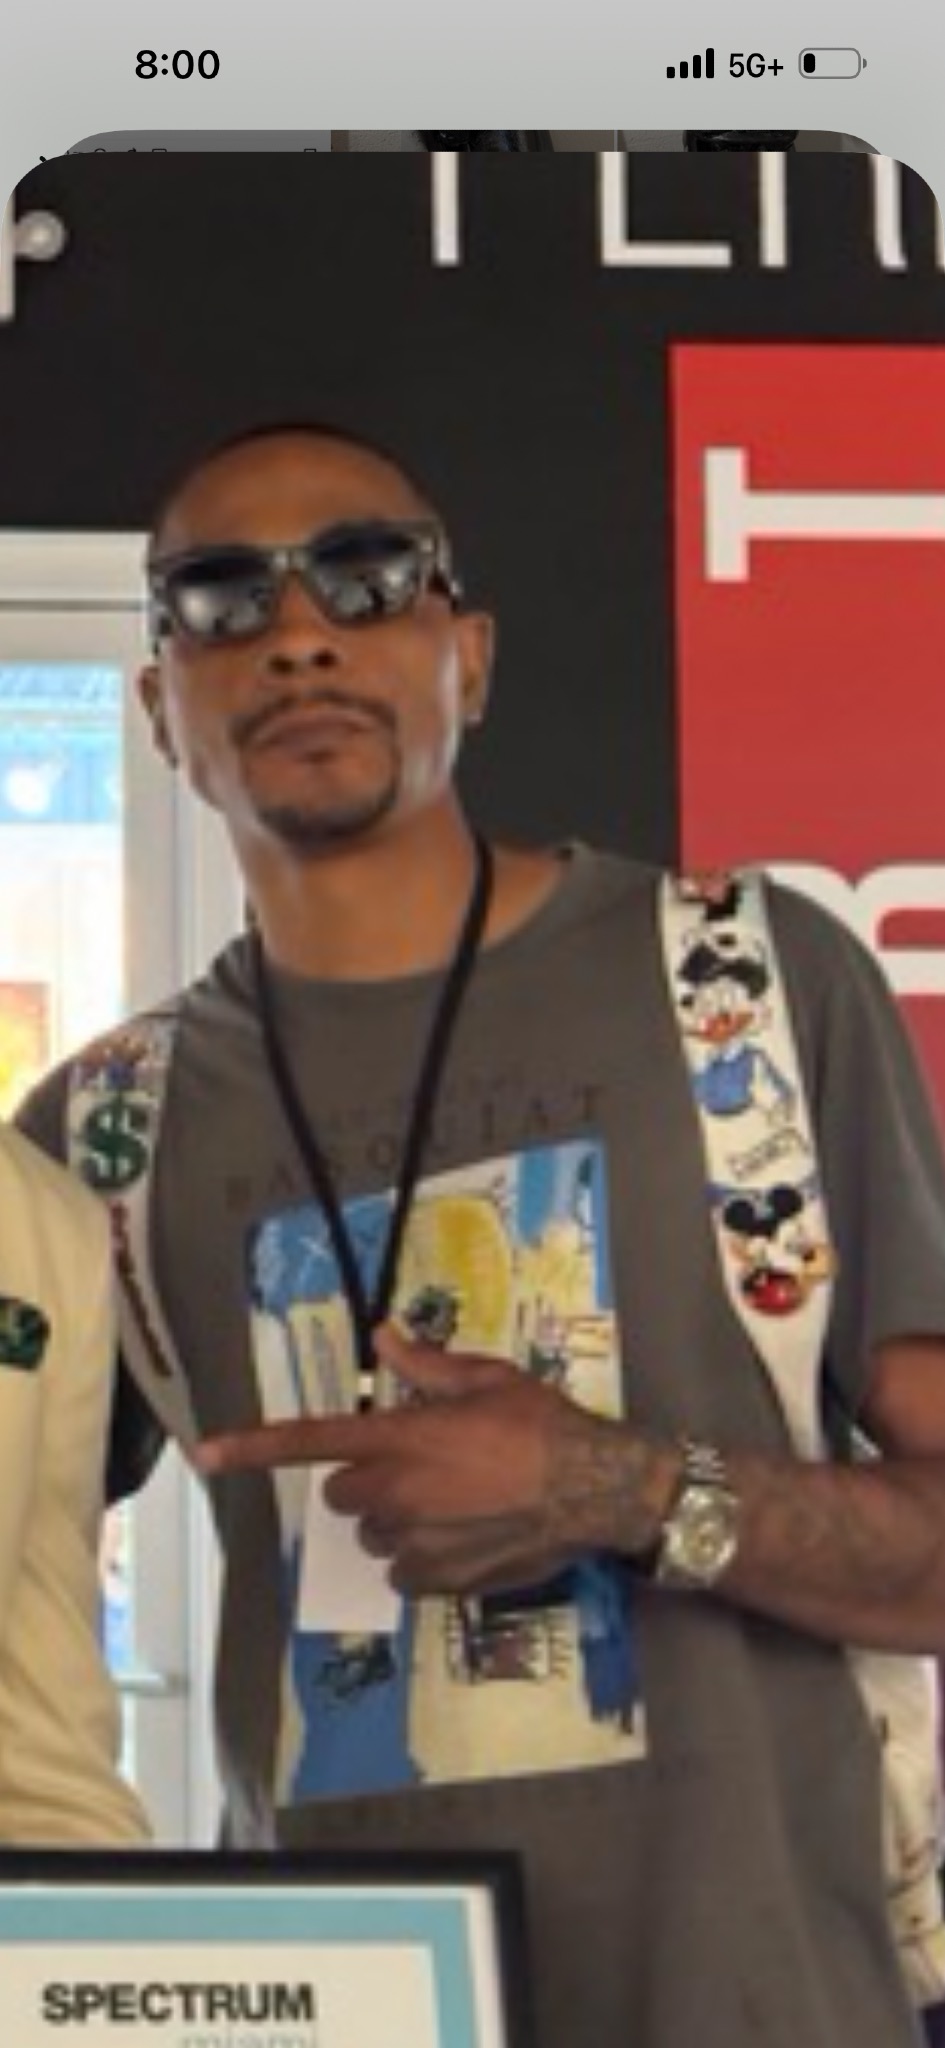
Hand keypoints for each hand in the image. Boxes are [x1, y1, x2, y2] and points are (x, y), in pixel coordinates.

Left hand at [196, 1322, 649, 1594]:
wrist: (593, 1489)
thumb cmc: (541, 1425)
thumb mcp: (487, 1379)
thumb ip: (425, 1365)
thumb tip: (384, 1336)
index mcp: (399, 1438)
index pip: (309, 1441)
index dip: (251, 1447)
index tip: (204, 1454)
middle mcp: (394, 1494)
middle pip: (343, 1494)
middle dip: (370, 1481)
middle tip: (421, 1465)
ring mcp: (412, 1544)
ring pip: (375, 1535)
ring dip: (398, 1521)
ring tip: (455, 1503)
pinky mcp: (437, 1582)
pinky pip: (403, 1573)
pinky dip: (423, 1559)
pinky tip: (466, 1537)